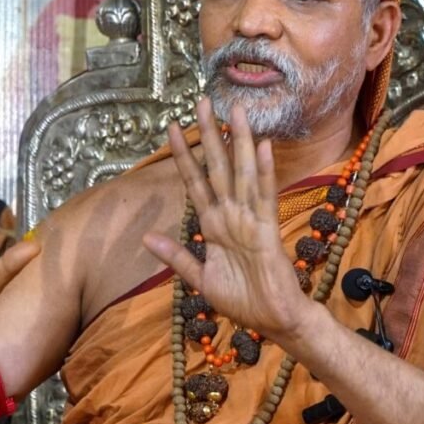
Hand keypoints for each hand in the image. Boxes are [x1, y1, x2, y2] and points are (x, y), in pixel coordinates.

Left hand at [142, 98, 308, 340]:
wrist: (274, 322)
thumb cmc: (243, 301)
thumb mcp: (201, 278)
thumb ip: (177, 257)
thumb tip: (148, 237)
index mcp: (213, 225)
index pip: (195, 182)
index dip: (183, 155)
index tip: (169, 128)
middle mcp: (231, 215)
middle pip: (218, 167)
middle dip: (209, 135)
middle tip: (202, 101)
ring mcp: (250, 220)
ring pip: (242, 173)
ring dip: (238, 142)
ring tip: (234, 111)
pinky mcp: (268, 231)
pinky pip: (265, 197)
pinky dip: (265, 173)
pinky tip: (261, 147)